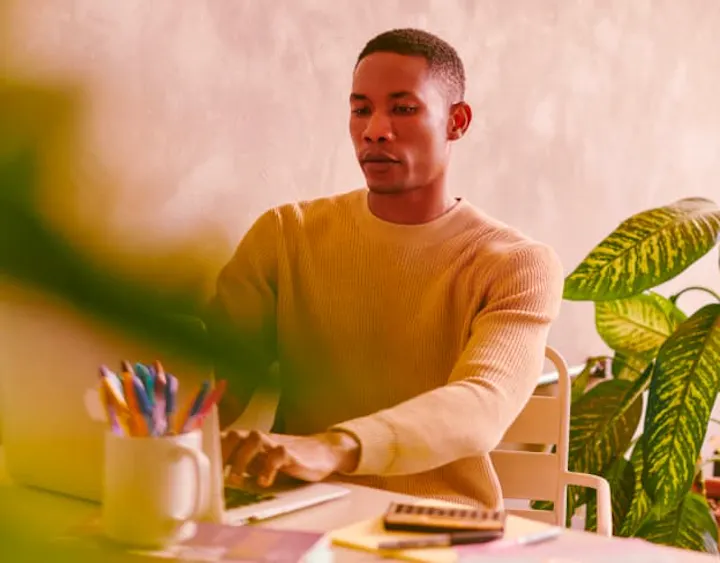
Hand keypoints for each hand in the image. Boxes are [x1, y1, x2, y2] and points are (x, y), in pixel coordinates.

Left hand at [221, 430, 359, 487]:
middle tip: (216, 474)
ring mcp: (275, 444)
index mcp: (248, 442)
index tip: (198, 465)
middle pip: (235, 435)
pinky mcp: (291, 453)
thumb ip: (240, 464)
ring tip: (236, 478)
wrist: (322, 452)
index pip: (223, 439)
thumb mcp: (260, 461)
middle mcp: (259, 439)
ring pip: (253, 439)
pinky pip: (277, 455)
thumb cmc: (285, 459)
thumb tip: (213, 480)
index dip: (209, 448)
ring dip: (241, 459)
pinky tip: (264, 481)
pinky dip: (268, 468)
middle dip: (222, 453)